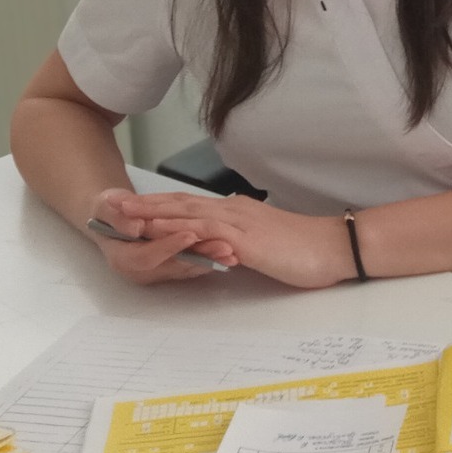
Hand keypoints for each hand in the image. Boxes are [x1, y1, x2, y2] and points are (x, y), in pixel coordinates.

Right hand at [87, 189, 238, 284]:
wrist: (115, 214)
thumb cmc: (108, 209)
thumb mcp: (105, 207)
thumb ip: (118, 218)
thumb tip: (136, 226)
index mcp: (122, 259)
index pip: (147, 257)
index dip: (169, 246)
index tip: (189, 234)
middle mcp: (142, 271)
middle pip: (173, 267)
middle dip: (199, 256)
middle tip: (224, 247)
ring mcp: (159, 270)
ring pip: (188, 268)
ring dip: (211, 259)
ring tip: (232, 251)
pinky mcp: (173, 266)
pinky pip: (194, 264)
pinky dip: (212, 258)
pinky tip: (231, 252)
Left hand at [109, 189, 354, 289]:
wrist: (333, 246)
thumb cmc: (307, 249)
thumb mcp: (267, 244)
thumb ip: (245, 242)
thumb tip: (226, 249)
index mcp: (239, 212)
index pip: (193, 205)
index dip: (164, 204)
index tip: (138, 205)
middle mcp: (234, 210)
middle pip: (182, 203)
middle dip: (149, 203)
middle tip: (118, 204)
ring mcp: (237, 222)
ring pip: (187, 213)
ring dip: (154, 213)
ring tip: (126, 214)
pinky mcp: (243, 237)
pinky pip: (203, 231)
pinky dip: (178, 228)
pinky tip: (160, 230)